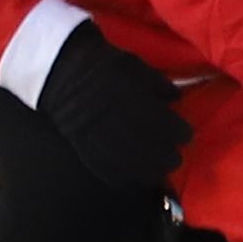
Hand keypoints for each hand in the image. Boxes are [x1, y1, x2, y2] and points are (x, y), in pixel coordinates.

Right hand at [27, 26, 191, 193]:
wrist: (59, 67)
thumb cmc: (102, 64)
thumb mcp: (136, 66)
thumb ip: (159, 84)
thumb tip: (177, 98)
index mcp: (141, 105)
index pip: (174, 130)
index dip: (182, 133)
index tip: (183, 133)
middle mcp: (126, 126)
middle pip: (160, 155)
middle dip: (170, 157)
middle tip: (173, 156)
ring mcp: (105, 139)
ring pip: (137, 168)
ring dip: (151, 172)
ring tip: (156, 170)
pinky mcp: (86, 148)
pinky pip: (108, 171)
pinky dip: (123, 178)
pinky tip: (131, 177)